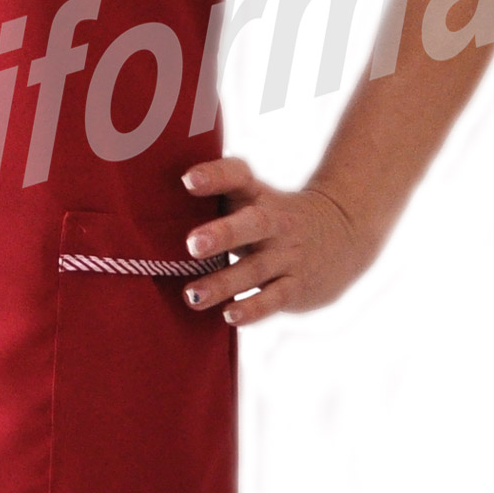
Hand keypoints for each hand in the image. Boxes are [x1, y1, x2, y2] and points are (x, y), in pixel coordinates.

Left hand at [177, 155, 374, 327]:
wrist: (344, 233)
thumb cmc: (271, 218)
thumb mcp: (252, 198)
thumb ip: (214, 196)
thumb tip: (149, 199)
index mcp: (257, 195)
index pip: (237, 176)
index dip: (214, 176)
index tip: (187, 180)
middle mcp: (274, 223)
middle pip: (252, 224)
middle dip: (222, 234)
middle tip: (190, 245)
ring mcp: (288, 255)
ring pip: (256, 269)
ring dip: (223, 283)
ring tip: (192, 296)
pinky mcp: (297, 286)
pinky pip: (274, 298)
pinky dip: (252, 309)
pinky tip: (230, 316)